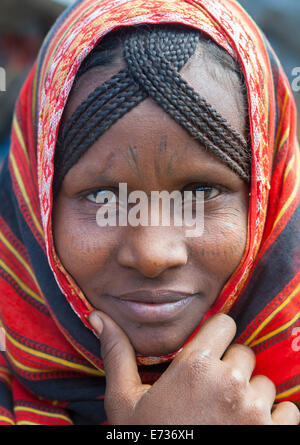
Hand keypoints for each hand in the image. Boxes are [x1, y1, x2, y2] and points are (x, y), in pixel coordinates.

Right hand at [89, 311, 299, 424]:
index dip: (216, 337)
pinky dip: (274, 418)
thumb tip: (98, 316)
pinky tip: (248, 429)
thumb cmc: (148, 440)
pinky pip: (288, 410)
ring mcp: (255, 410)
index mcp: (194, 365)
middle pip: (245, 353)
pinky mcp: (274, 434)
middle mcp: (229, 381)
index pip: (225, 323)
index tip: (208, 353)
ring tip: (227, 414)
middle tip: (212, 392)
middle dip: (231, 367)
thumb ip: (117, 354)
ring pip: (265, 383)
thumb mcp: (125, 401)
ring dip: (251, 395)